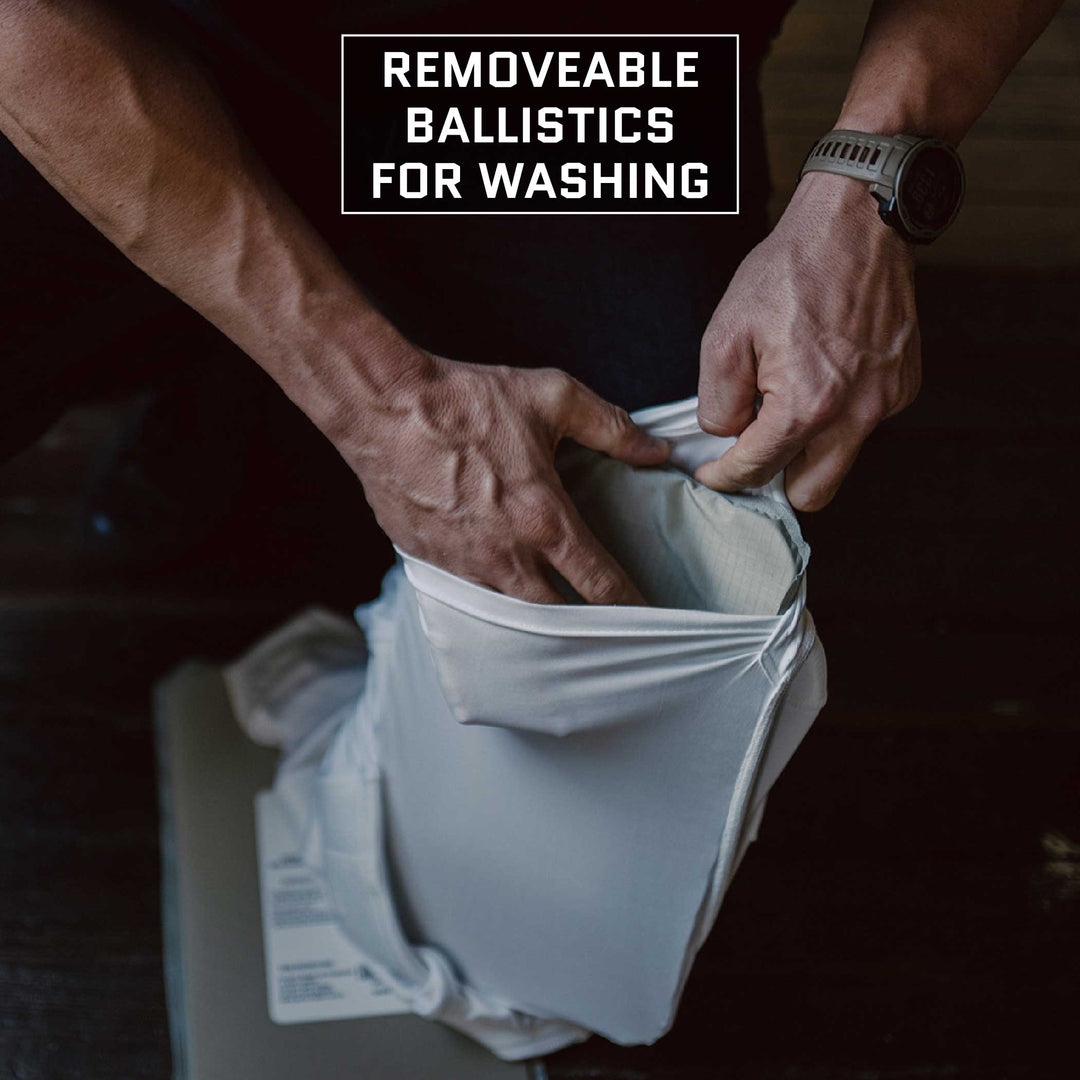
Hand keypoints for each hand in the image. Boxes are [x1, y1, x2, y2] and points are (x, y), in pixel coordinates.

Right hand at [335, 352, 669, 604]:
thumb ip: (611, 427)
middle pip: (557, 619)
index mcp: (543, 519)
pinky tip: (502, 587)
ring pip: (511, 614)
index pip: (599, 584)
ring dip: (537, 619)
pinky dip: (492, 597)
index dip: (631, 605)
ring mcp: (464, 564)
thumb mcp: (552, 397)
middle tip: (607, 629)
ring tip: (559, 619)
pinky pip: (470, 595)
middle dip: (585, 629)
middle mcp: (505, 554)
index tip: (649, 616)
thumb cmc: (465, 401)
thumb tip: (655, 450)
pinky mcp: (430, 562)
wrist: (383, 408)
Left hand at [695, 170, 920, 509]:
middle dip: (777, 480)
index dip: (724, 477)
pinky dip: (839, 415)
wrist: (856, 223)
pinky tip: (822, 375)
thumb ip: (718, 400)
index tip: (712, 474)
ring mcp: (886, 401)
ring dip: (809, 447)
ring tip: (785, 402)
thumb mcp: (726, 334)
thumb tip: (727, 433)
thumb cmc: (790, 270)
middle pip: (811, 493)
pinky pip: (864, 424)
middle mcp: (855, 413)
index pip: (756, 470)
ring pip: (840, 460)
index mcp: (806, 406)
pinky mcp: (904, 385)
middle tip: (753, 450)